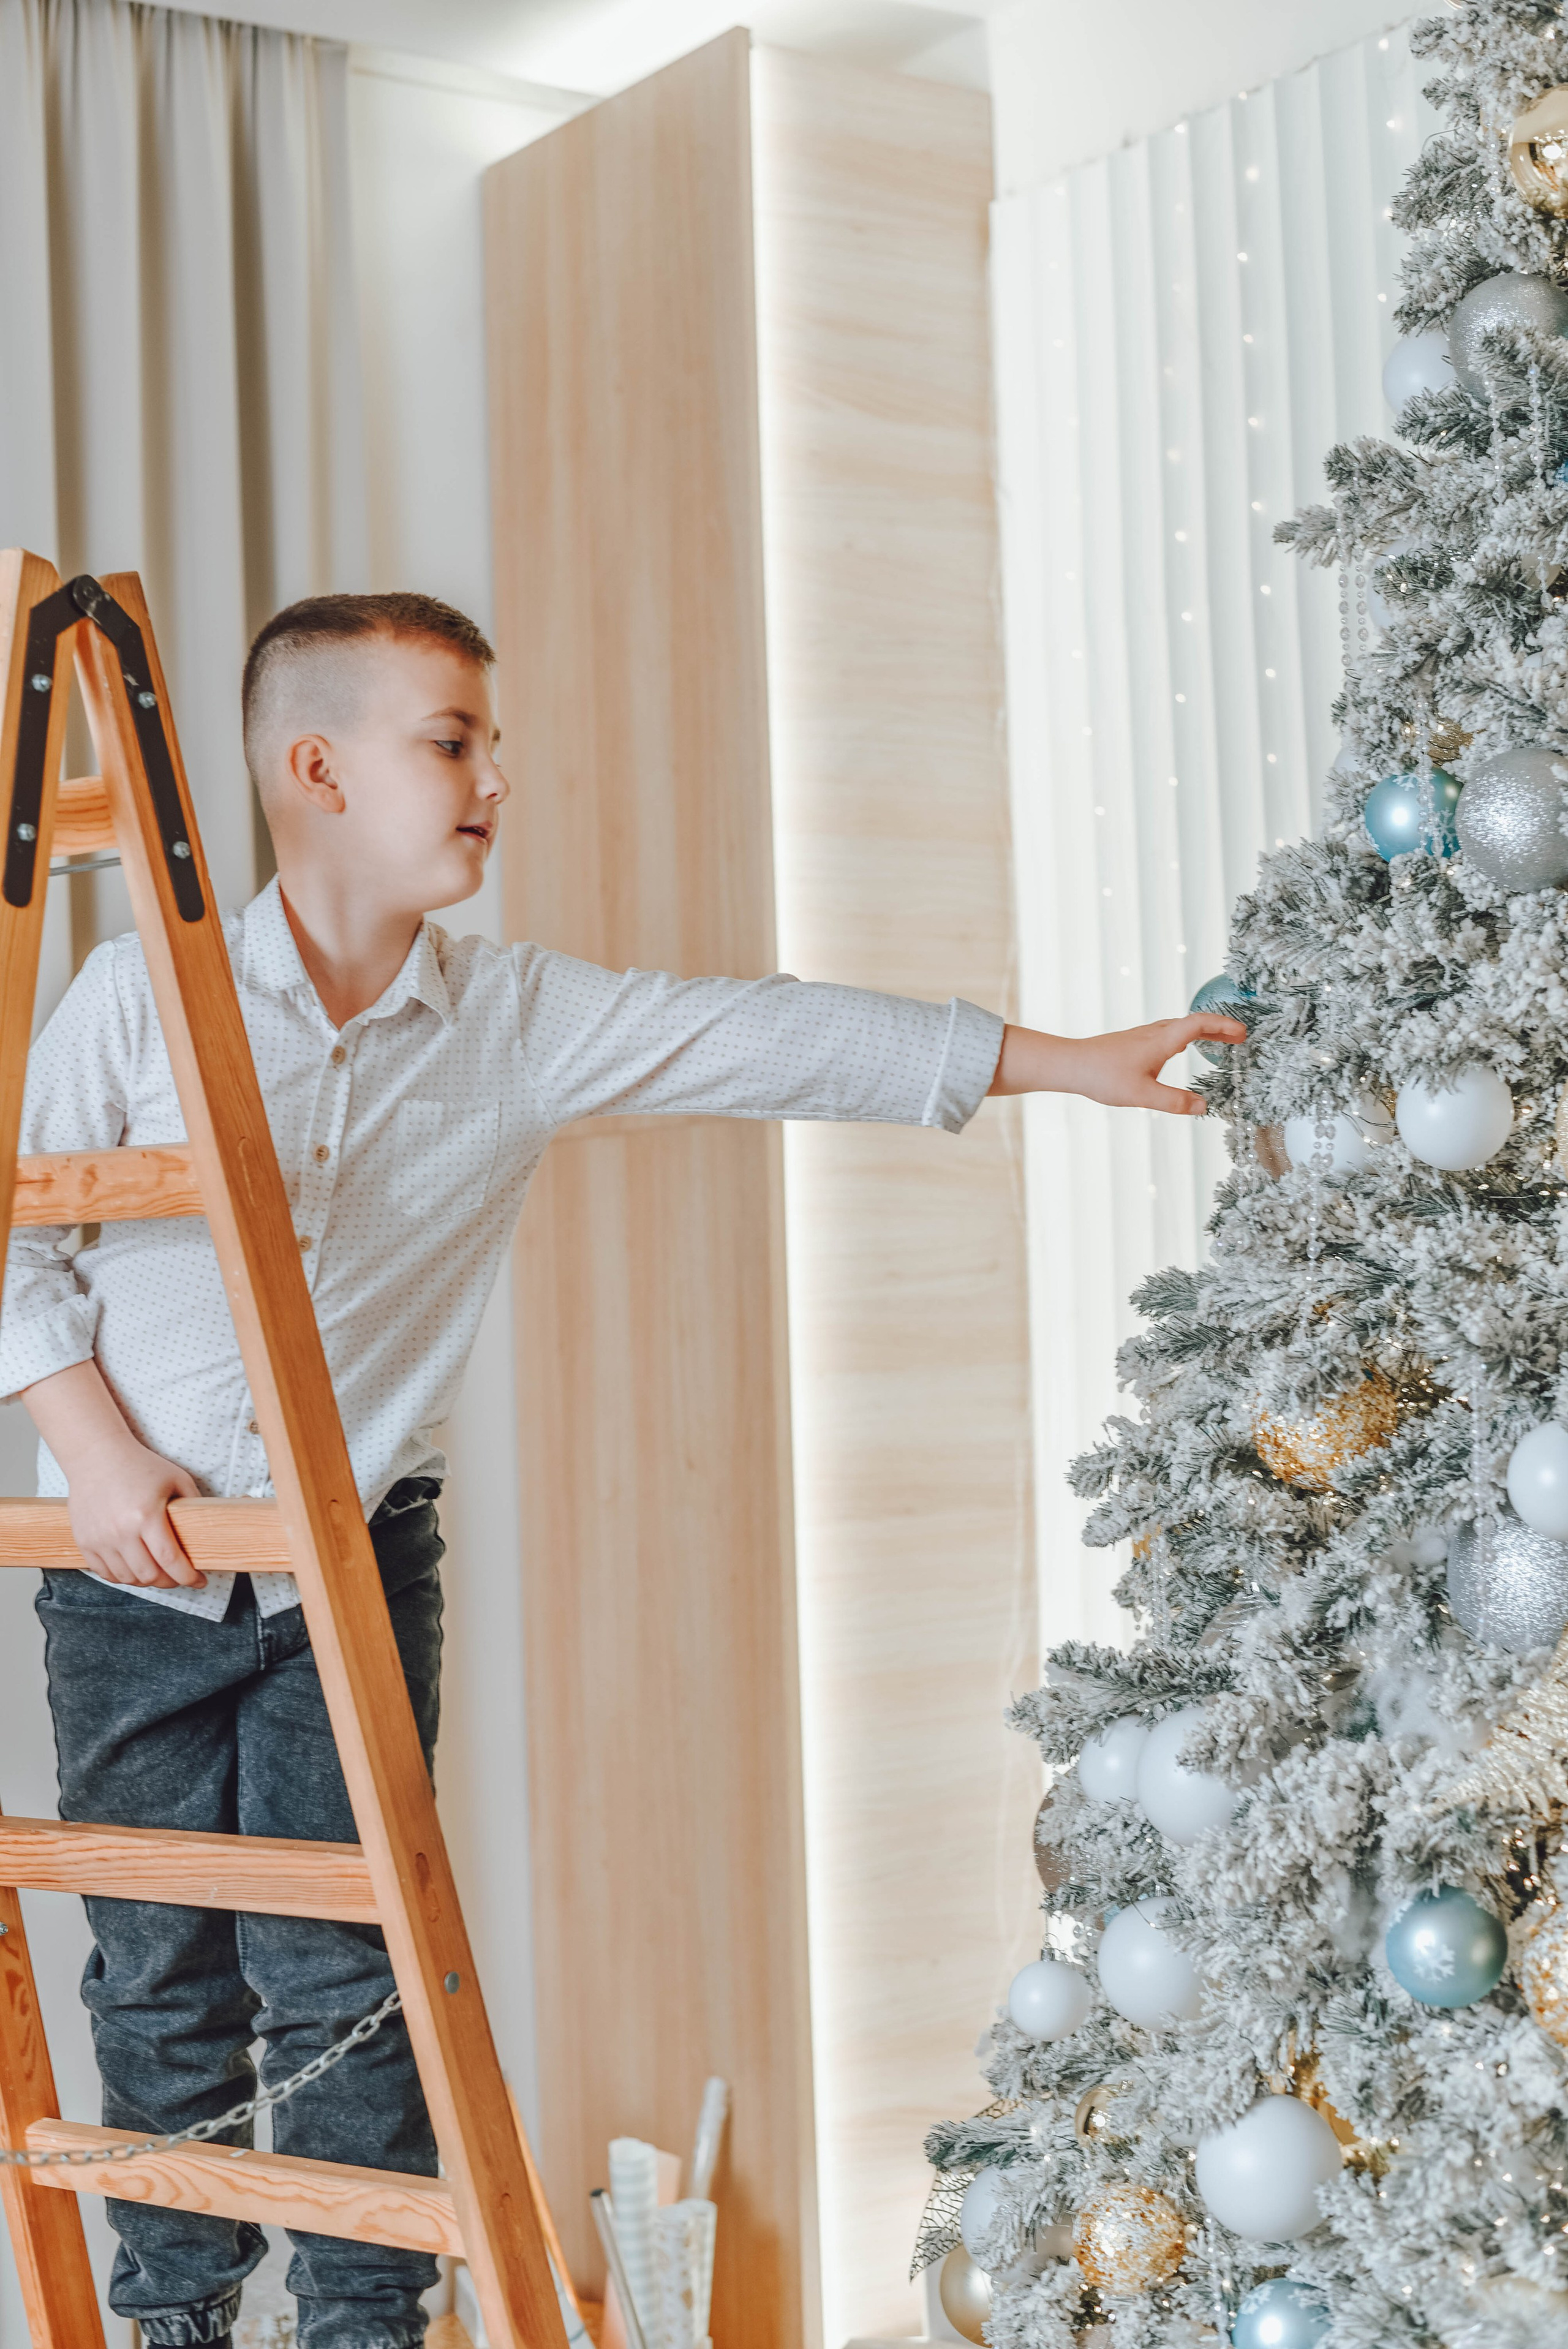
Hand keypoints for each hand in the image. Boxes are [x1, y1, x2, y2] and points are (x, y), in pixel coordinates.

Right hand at [22, 1360, 205, 1586]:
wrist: (96, 1455)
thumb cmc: (139, 1465)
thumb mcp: (176, 1478)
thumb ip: (194, 1504)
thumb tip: (208, 1530)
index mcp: (146, 1515)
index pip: (170, 1560)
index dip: (188, 1577)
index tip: (200, 1581)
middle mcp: (120, 1531)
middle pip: (149, 1575)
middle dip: (170, 1581)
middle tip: (179, 1576)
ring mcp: (99, 1539)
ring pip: (127, 1578)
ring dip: (146, 1580)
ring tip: (158, 1571)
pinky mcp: (85, 1541)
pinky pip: (105, 1573)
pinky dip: (122, 1576)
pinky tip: (135, 1568)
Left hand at [989, 1015, 1247, 1112]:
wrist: (1071, 1064)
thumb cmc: (1103, 1076)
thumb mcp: (1142, 1095)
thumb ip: (1174, 1102)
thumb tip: (1204, 1107)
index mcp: (1162, 1041)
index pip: (1200, 1023)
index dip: (1224, 1025)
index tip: (1243, 1031)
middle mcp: (1155, 1033)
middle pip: (1194, 1023)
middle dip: (1220, 1028)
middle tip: (1241, 1036)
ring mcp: (1144, 1036)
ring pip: (1180, 1027)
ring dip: (1203, 1032)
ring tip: (1221, 1041)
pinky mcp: (1134, 1042)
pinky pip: (1169, 1033)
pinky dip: (1187, 1036)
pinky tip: (1183, 1047)